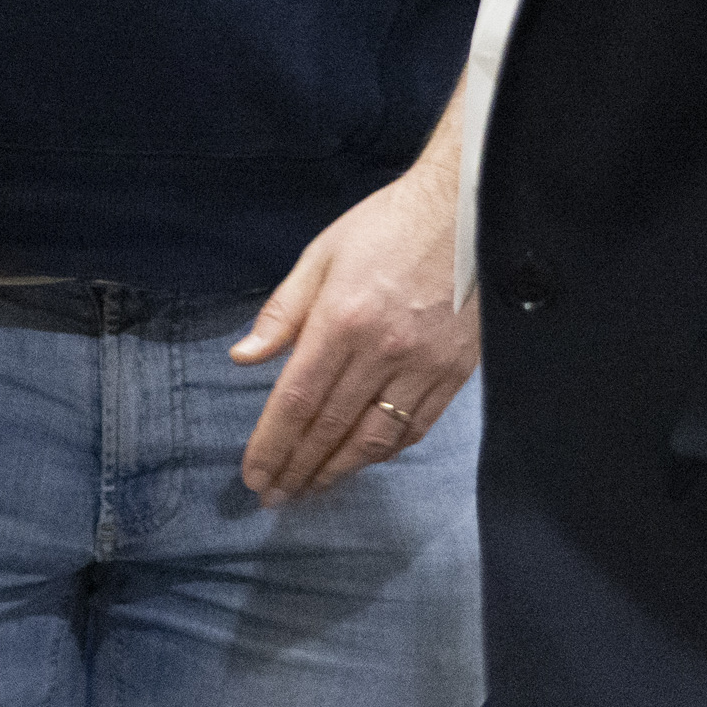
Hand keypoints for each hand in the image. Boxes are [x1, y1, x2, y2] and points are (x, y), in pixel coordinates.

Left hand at [228, 150, 479, 500]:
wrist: (463, 210)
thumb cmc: (385, 227)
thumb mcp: (321, 255)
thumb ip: (282, 311)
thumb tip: (243, 357)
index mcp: (341, 319)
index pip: (297, 399)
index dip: (272, 444)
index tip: (254, 474)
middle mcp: (381, 350)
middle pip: (332, 427)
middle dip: (299, 468)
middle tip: (275, 496)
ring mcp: (423, 366)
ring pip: (375, 438)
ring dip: (339, 471)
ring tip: (311, 490)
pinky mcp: (454, 372)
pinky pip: (415, 427)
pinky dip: (386, 453)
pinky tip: (363, 461)